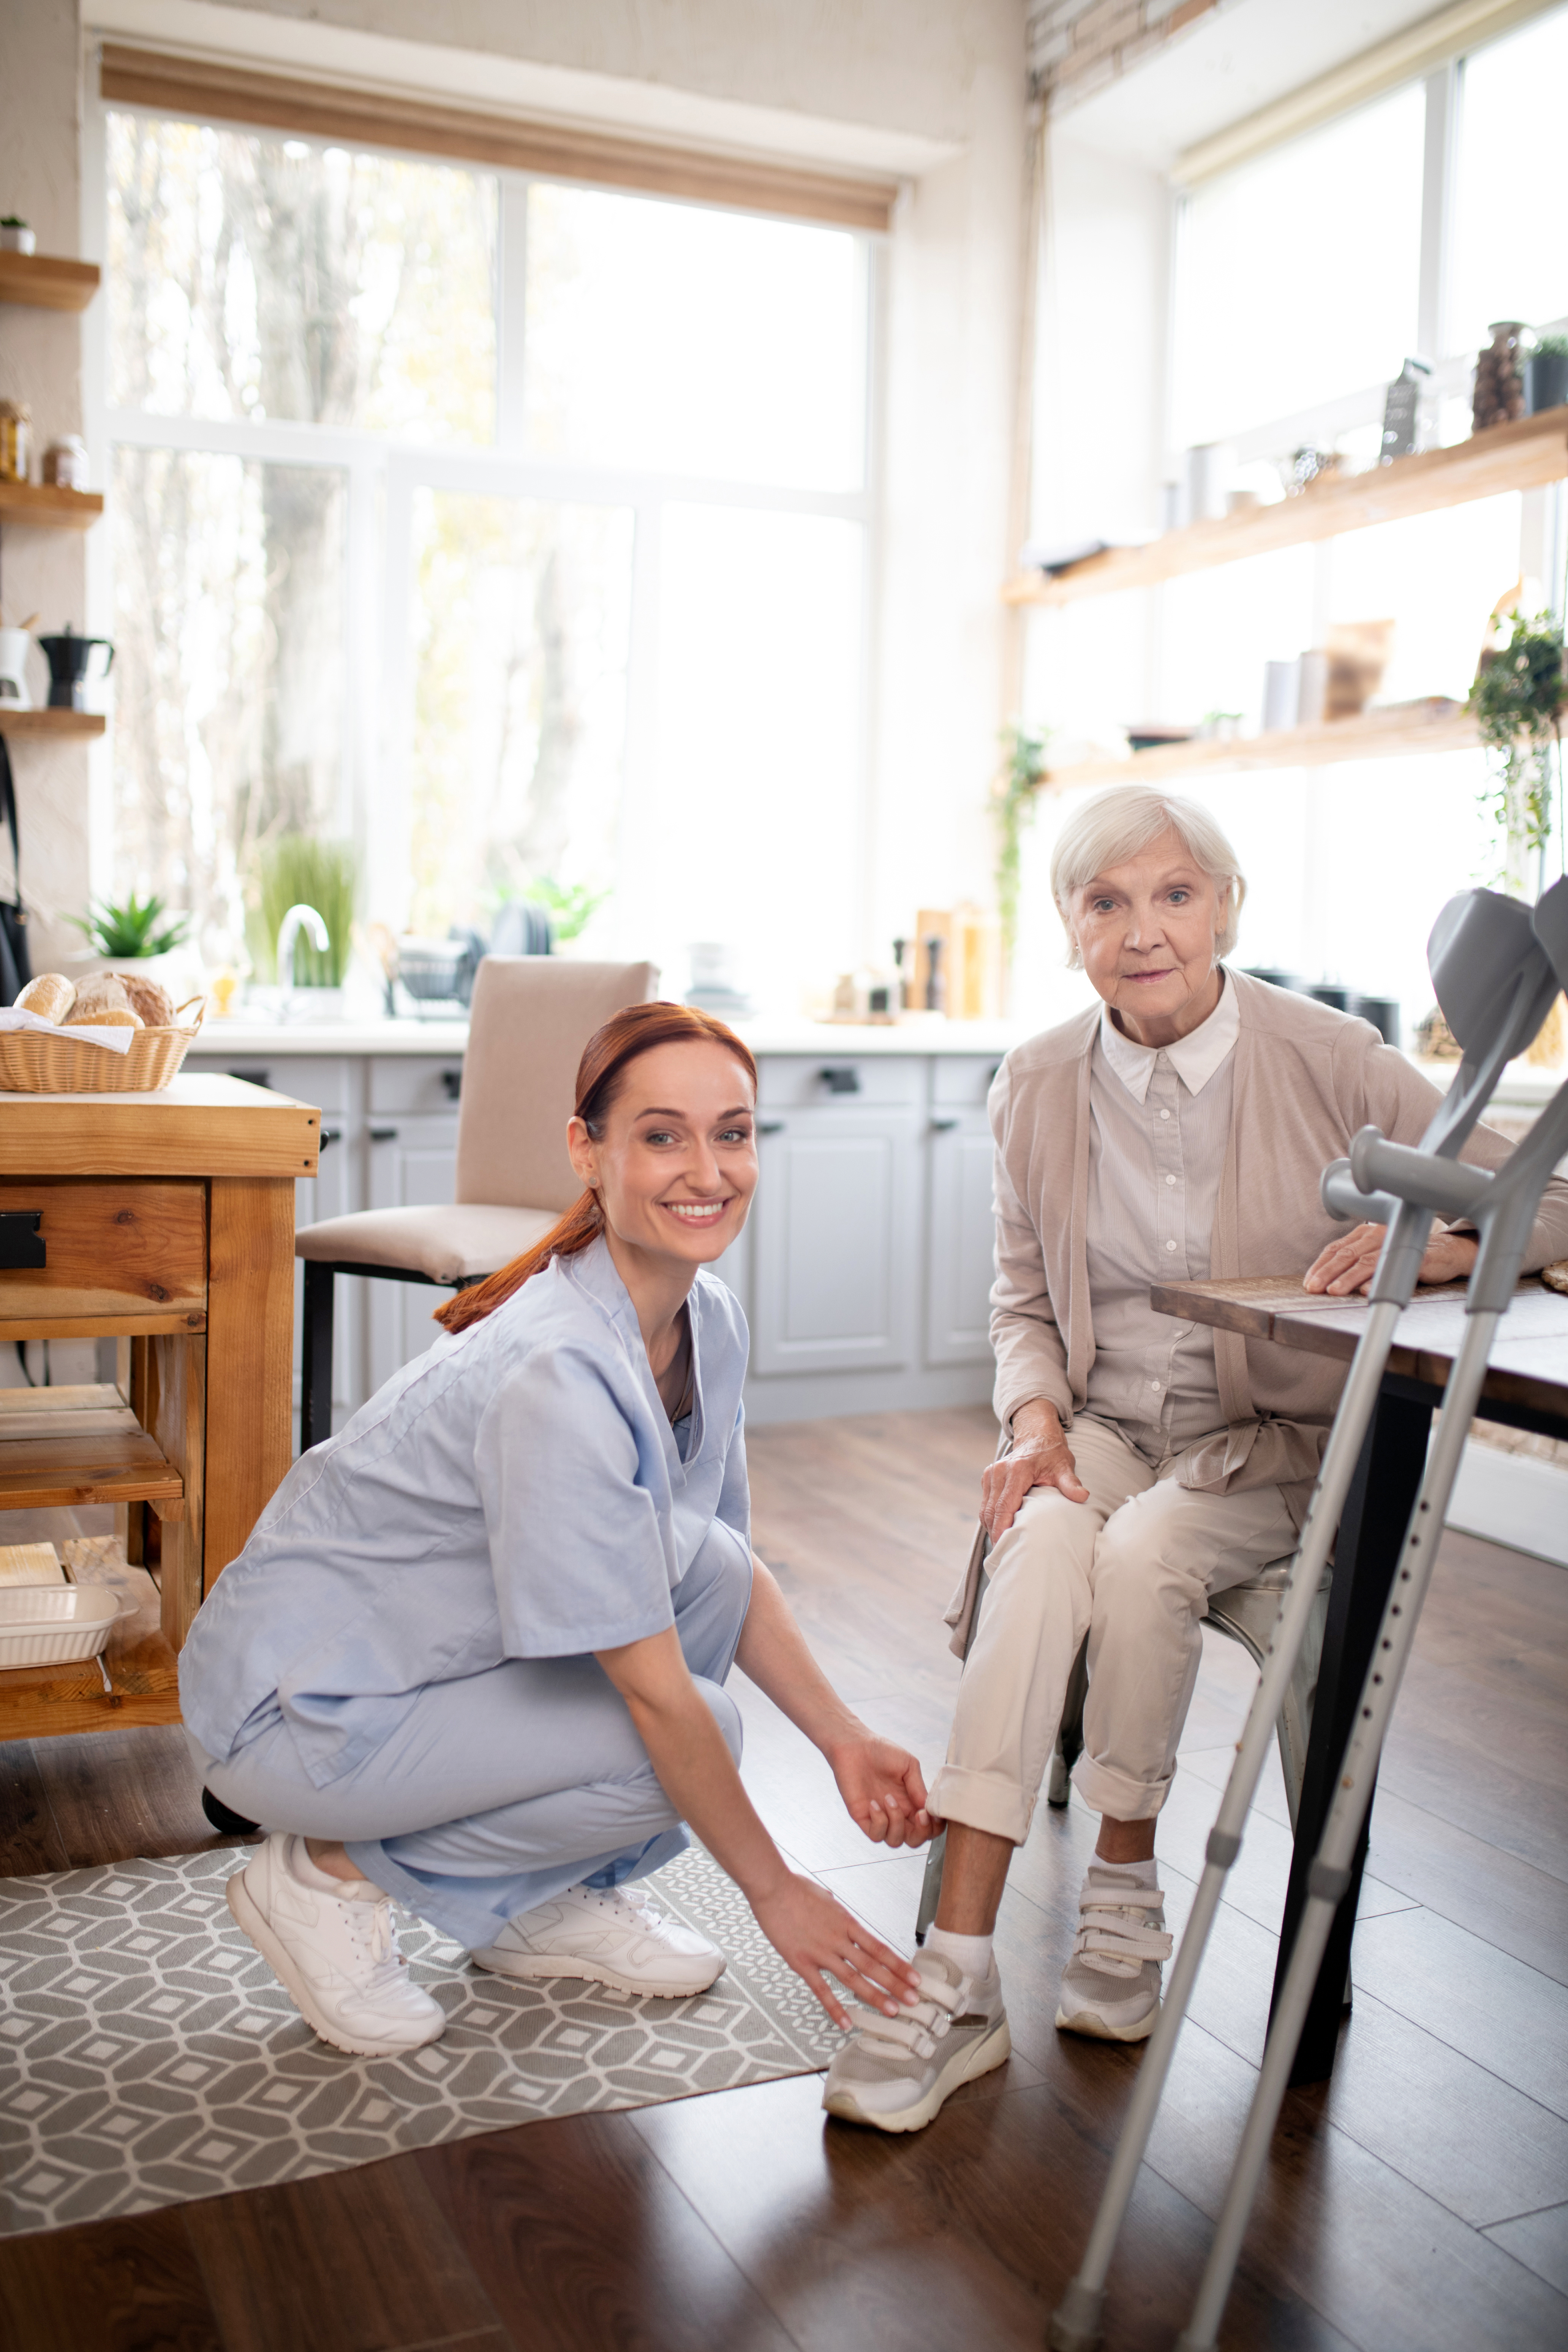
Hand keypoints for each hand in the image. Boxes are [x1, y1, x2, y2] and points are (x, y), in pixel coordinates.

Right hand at [750, 1870, 923, 2029]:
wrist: (773, 1887)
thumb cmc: (796, 1889)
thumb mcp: (825, 1897)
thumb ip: (833, 1909)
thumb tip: (835, 1907)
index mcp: (846, 1923)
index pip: (879, 1948)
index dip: (899, 1965)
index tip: (915, 1977)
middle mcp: (839, 1939)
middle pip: (873, 1965)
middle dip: (895, 1984)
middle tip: (914, 2000)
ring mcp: (821, 1952)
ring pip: (853, 1978)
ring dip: (875, 1996)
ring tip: (892, 2011)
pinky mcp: (802, 1962)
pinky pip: (822, 1989)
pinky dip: (835, 2008)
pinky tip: (846, 2022)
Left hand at [826, 1733, 936, 1848]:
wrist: (855, 1745)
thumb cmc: (881, 1752)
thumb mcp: (909, 1766)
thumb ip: (919, 1788)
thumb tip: (929, 1808)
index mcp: (911, 1802)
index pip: (929, 1826)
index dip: (935, 1826)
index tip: (933, 1812)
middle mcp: (897, 1813)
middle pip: (915, 1840)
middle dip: (921, 1832)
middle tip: (919, 1814)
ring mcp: (880, 1817)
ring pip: (895, 1841)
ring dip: (897, 1823)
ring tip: (889, 1799)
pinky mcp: (863, 1817)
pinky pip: (876, 1835)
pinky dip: (879, 1821)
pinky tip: (874, 1802)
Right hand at [981, 1403, 1088, 1537]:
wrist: (1037, 1436)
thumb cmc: (1052, 1454)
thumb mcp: (1064, 1466)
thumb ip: (1070, 1483)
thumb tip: (1083, 1496)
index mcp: (1017, 1470)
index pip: (1005, 1505)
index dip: (1002, 1527)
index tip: (1004, 1545)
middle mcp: (999, 1471)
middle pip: (991, 1510)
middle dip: (995, 1532)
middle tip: (1003, 1552)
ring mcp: (991, 1473)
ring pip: (985, 1508)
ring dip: (991, 1527)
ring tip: (1001, 1545)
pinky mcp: (988, 1477)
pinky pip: (985, 1503)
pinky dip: (990, 1518)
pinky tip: (999, 1530)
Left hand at [1302, 1220, 1478, 1297]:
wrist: (1445, 1252)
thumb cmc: (1403, 1255)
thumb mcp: (1376, 1255)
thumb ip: (1354, 1262)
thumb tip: (1326, 1281)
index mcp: (1364, 1234)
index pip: (1336, 1249)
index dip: (1320, 1265)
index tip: (1308, 1282)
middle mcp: (1378, 1235)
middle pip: (1347, 1254)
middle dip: (1327, 1273)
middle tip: (1314, 1288)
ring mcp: (1396, 1245)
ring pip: (1366, 1261)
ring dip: (1348, 1278)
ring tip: (1334, 1291)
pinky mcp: (1414, 1257)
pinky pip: (1393, 1268)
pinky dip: (1377, 1280)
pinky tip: (1365, 1291)